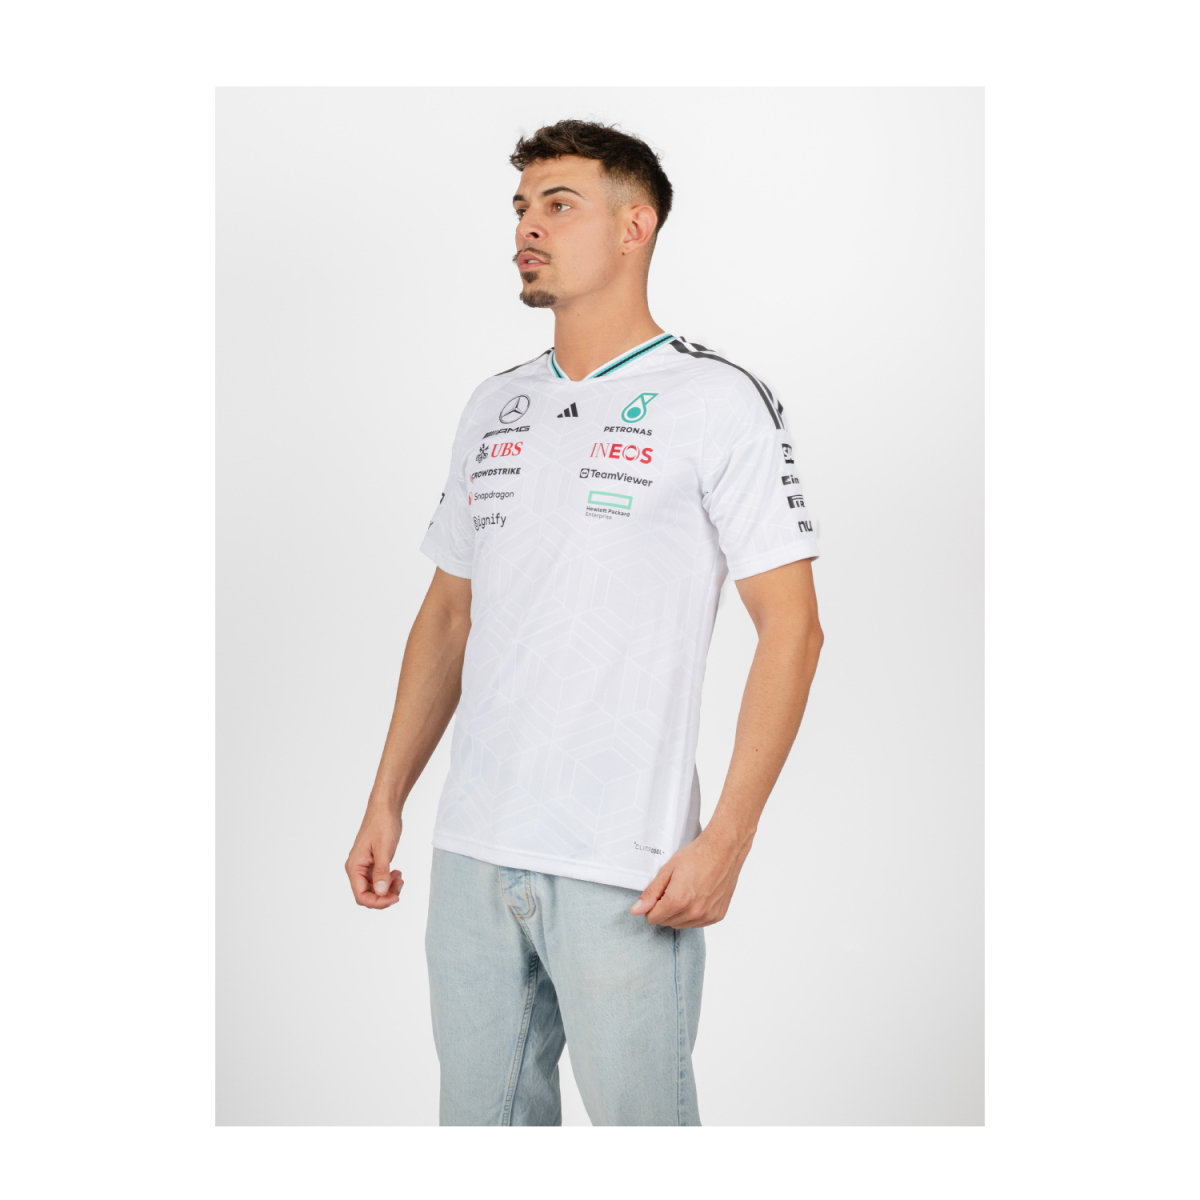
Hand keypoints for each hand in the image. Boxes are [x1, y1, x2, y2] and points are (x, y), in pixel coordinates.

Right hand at [345, 803, 403, 908]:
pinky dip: (388, 880)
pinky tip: (398, 873)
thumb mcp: (384, 849)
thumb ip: (382, 872)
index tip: (395, 898)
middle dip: (384, 895)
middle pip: (368, 894)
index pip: (361, 896)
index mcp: (355, 866)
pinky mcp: (373, 862)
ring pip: (374, 888)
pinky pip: (379, 879)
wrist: (385, 808)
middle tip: (400, 886)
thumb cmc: (382, 824)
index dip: (378, 902)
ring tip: (400, 878)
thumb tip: (381, 892)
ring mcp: (365, 866)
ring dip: (388, 888)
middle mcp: (357, 868)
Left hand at [629, 827, 751, 927]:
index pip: (653, 918)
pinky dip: (693, 914)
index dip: (652, 906)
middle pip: (667, 922)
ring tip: (686, 891)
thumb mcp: (667, 870)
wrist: (723, 850)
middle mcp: (693, 912)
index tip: (659, 894)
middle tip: (673, 889)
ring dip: (679, 913)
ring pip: (681, 925)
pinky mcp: (717, 916)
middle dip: (664, 909)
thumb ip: (651, 893)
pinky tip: (697, 897)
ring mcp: (707, 916)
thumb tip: (636, 910)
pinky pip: (697, 923)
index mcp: (678, 900)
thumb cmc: (696, 856)